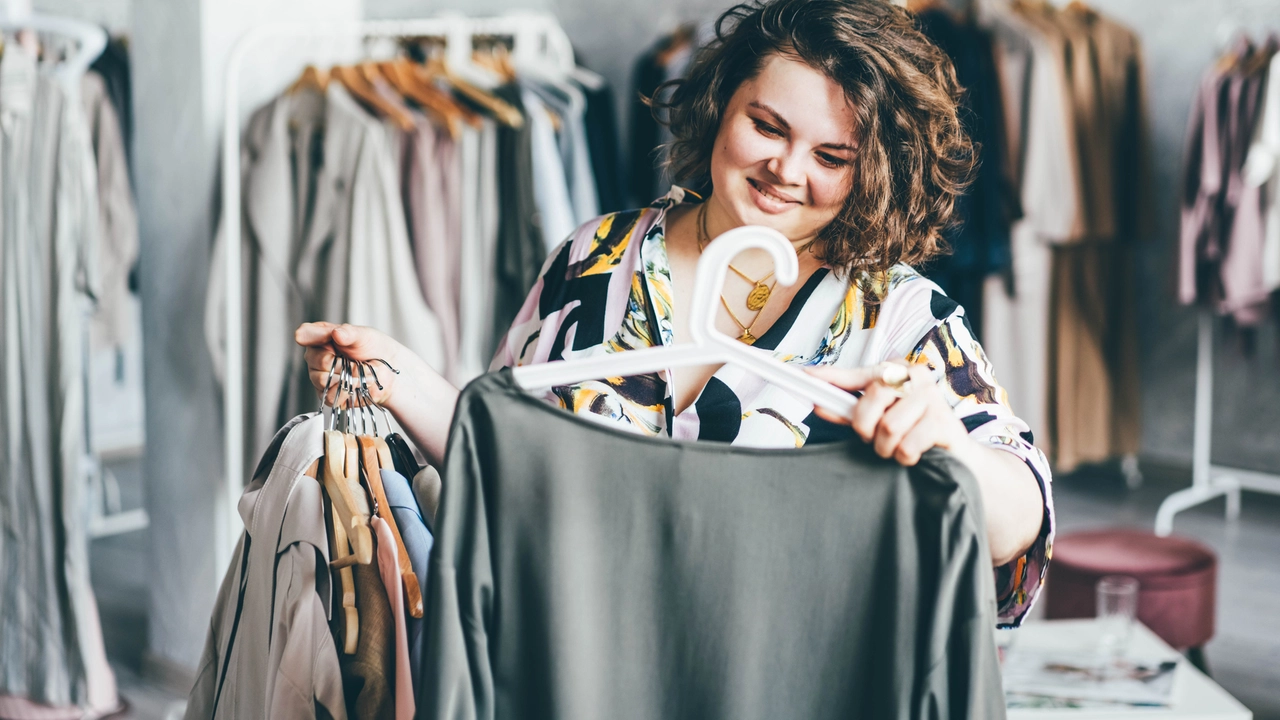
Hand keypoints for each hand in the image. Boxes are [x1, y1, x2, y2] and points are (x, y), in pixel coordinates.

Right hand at [296, 322, 405, 407]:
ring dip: (346, 377)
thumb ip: (349, 333)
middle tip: (354, 359)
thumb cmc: (374, 348)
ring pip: (321, 381)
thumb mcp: (363, 335)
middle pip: (315, 362)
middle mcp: (316, 358)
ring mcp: (321, 378)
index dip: (315, 337)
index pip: (304, 335)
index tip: (334, 337)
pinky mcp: (330, 396)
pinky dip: (346, 391)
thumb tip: (336, 333)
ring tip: (359, 371)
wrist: (390, 370)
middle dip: (339, 362)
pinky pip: (329, 397)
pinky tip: (356, 385)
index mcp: (319, 338)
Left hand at [807, 360, 969, 465]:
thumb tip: (820, 403)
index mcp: (896, 371)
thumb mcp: (878, 419)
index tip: (805, 375)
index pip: (857, 374)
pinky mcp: (943, 422)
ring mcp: (932, 397)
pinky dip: (904, 457)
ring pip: (889, 427)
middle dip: (866, 428)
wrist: (957, 458)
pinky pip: (906, 445)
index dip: (831, 377)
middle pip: (872, 399)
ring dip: (886, 448)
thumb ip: (849, 412)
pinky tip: (914, 454)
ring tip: (896, 448)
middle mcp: (915, 376)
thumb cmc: (912, 432)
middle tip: (875, 439)